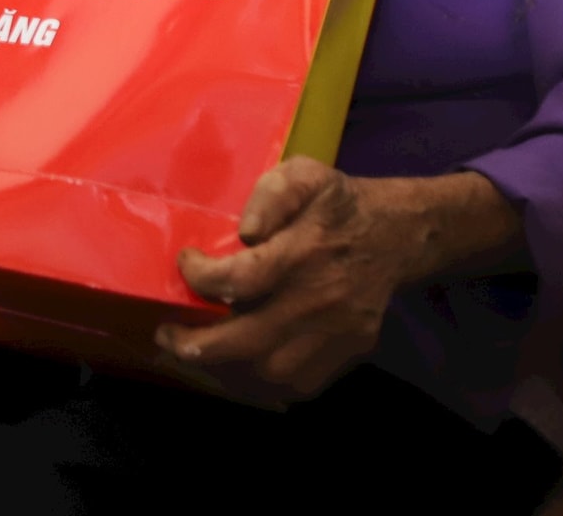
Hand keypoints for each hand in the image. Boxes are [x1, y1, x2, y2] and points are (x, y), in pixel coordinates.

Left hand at [153, 159, 517, 403]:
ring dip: (223, 370)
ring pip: (270, 374)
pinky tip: (231, 367)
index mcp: (305, 251)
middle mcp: (320, 299)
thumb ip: (272, 195)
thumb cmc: (336, 204)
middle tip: (167, 334)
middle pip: (250, 342)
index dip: (202, 279)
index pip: (243, 279)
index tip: (185, 263)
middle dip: (197, 345)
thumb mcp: (304, 176)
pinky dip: (257, 384)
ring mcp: (335, 334)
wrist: (395, 236)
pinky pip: (296, 386)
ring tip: (192, 353)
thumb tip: (244, 232)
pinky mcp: (346, 353)